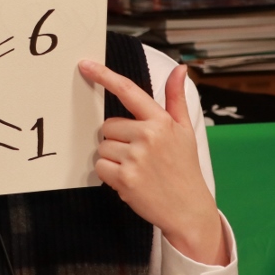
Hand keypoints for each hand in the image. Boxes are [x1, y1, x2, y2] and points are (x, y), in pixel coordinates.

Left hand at [78, 60, 227, 266]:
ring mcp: (135, 158)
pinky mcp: (124, 178)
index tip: (86, 65)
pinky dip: (109, 174)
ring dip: (113, 158)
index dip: (105, 76)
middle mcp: (148, 136)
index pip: (128, 91)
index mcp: (161, 122)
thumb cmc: (184, 168)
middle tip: (138, 154)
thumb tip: (179, 70)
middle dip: (116, 138)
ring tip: (136, 168)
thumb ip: (176, 99)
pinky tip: (129, 179)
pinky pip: (100, 166)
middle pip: (108, 125)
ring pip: (102, 147)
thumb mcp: (185, 130)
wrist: (188, 209)